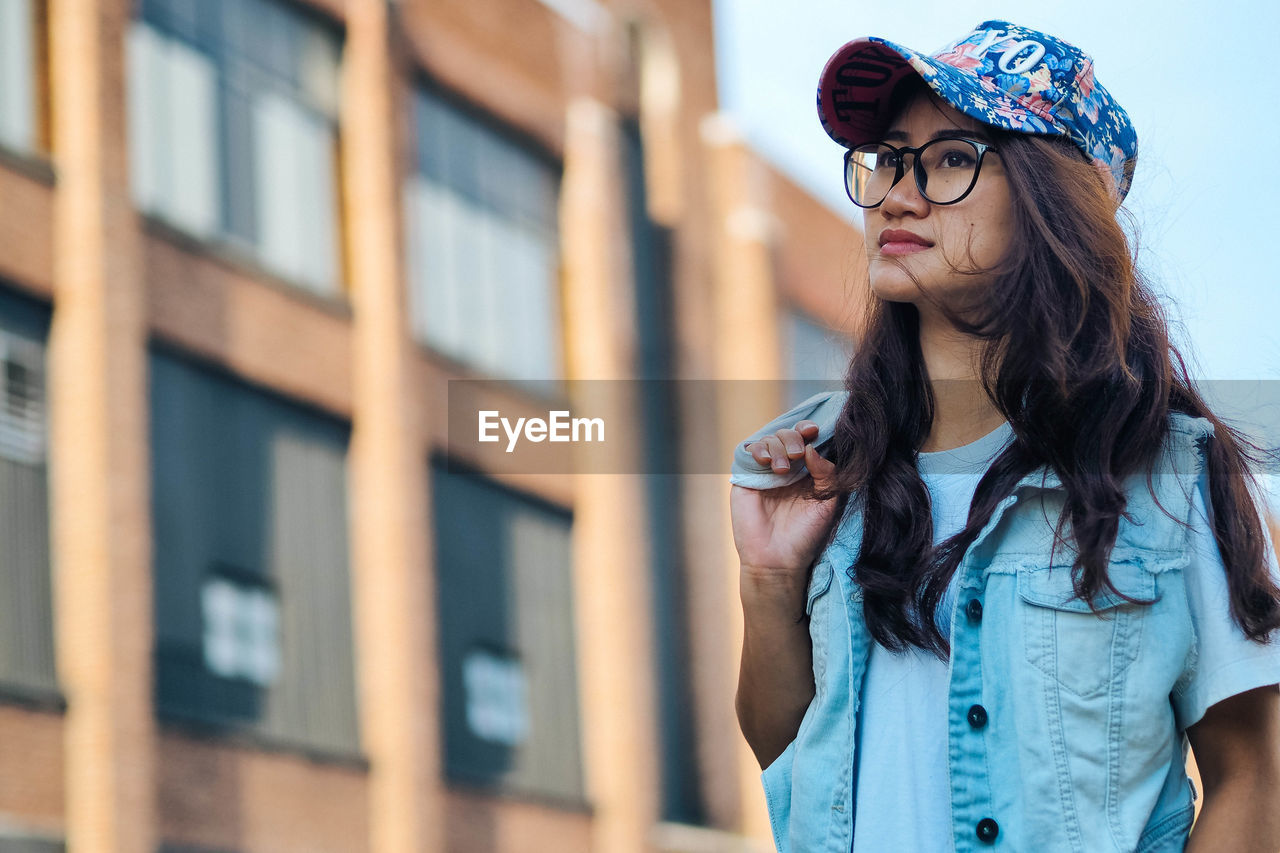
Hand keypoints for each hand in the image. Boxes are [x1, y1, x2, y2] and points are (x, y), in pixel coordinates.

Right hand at [731, 420, 840, 584]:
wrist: (777, 558)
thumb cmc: (806, 534)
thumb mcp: (827, 501)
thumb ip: (826, 472)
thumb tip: (811, 447)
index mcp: (806, 472)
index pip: (806, 441)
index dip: (808, 430)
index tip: (813, 431)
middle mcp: (785, 469)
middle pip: (786, 435)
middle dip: (792, 438)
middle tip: (797, 455)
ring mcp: (764, 472)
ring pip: (767, 440)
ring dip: (777, 446)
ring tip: (782, 470)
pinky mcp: (745, 478)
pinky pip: (747, 451)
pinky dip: (757, 449)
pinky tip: (766, 461)